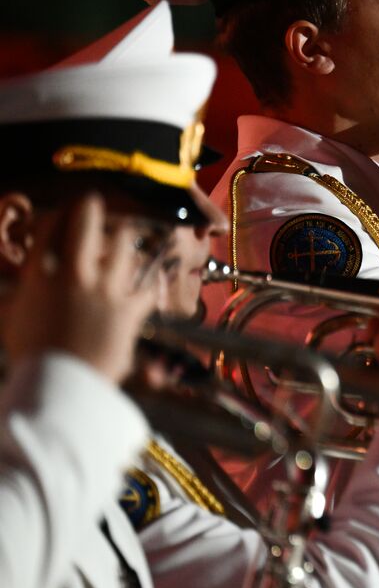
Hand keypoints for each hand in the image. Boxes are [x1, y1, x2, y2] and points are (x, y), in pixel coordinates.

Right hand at [2, 194, 159, 383]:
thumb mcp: (11, 323)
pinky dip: (151, 282)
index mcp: (40, 278)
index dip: (57, 215)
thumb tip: (8, 295)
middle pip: (86, 225)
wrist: (61, 386)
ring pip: (124, 247)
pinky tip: (155, 277)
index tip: (63, 211)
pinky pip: (148, 287)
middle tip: (95, 201)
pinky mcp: (130, 310)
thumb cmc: (31, 358)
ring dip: (125, 239)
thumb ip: (13, 302)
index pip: (48, 231)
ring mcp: (105, 291)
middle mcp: (74, 276)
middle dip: (91, 208)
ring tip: (126, 233)